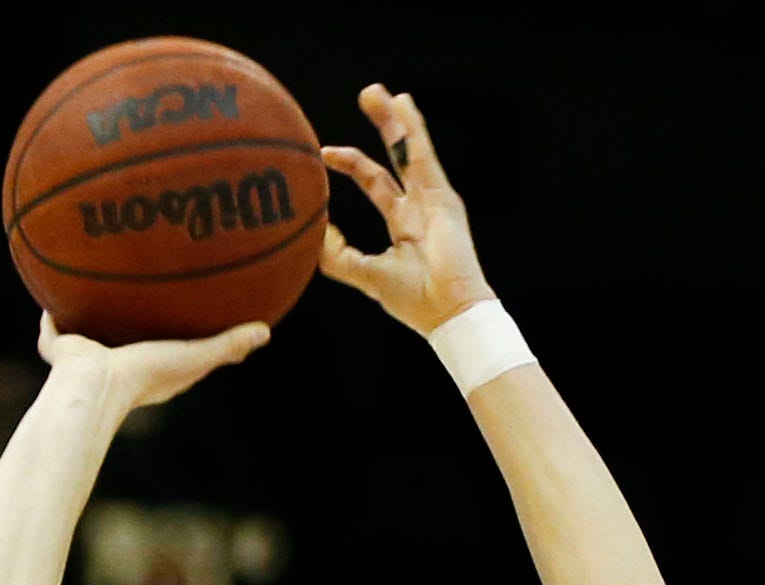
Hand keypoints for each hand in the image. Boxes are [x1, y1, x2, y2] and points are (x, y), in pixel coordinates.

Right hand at [36, 312, 268, 413]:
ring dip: (92, 320)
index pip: (172, 358)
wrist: (94, 385)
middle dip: (136, 327)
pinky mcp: (62, 353)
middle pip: (130, 342)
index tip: (193, 325)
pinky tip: (51, 293)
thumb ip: (227, 346)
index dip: (183, 343)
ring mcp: (87, 361)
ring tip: (93, 292)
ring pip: (89, 337)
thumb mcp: (194, 357)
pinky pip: (55, 330)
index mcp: (151, 374)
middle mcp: (119, 368)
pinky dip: (51, 318)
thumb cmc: (146, 375)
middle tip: (144, 301)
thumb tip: (265, 333)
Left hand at [318, 86, 495, 335]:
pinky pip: (422, 156)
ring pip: (409, 150)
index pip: (376, 183)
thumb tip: (317, 231)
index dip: (352, 165)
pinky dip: (412, 130)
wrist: (448, 312)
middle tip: (367, 95)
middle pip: (395, 157)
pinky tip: (403, 105)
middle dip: (382, 126)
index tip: (325, 153)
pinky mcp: (442, 196)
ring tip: (378, 92)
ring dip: (395, 119)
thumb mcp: (364, 274)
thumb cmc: (413, 300)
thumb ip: (338, 255)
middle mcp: (420, 205)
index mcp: (404, 222)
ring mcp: (433, 198)